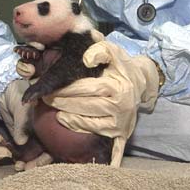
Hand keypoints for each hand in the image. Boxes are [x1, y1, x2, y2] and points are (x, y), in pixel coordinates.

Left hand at [0, 79, 51, 171]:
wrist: (7, 89)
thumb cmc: (19, 93)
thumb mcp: (21, 107)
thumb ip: (21, 123)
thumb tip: (21, 142)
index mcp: (49, 121)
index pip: (54, 142)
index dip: (47, 155)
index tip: (37, 163)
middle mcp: (44, 129)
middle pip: (46, 151)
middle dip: (37, 162)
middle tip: (26, 168)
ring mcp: (34, 134)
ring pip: (36, 153)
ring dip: (30, 162)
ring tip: (19, 167)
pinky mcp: (22, 136)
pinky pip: (24, 150)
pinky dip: (21, 158)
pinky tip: (16, 163)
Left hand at [43, 41, 159, 166]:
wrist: (142, 82)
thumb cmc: (122, 66)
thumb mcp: (113, 51)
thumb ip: (100, 49)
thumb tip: (86, 59)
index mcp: (117, 87)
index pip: (87, 89)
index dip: (67, 89)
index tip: (51, 87)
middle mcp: (120, 107)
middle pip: (85, 107)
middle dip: (63, 104)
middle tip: (46, 100)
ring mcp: (121, 123)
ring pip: (90, 125)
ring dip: (70, 120)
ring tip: (57, 113)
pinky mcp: (121, 134)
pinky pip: (102, 139)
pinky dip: (87, 137)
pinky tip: (74, 136)